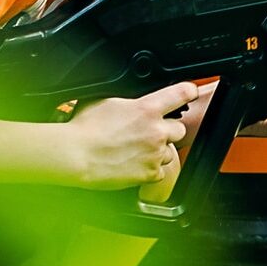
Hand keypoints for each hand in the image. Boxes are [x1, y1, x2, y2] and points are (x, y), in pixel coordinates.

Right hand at [66, 81, 197, 189]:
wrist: (77, 155)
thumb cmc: (85, 128)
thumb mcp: (106, 100)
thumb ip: (127, 99)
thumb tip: (131, 99)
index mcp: (147, 108)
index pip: (182, 93)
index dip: (189, 92)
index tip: (190, 93)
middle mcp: (156, 130)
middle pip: (180, 128)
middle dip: (167, 130)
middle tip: (148, 132)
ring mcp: (155, 153)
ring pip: (170, 152)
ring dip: (158, 151)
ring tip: (136, 151)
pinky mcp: (150, 173)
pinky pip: (160, 172)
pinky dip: (150, 170)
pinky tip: (133, 164)